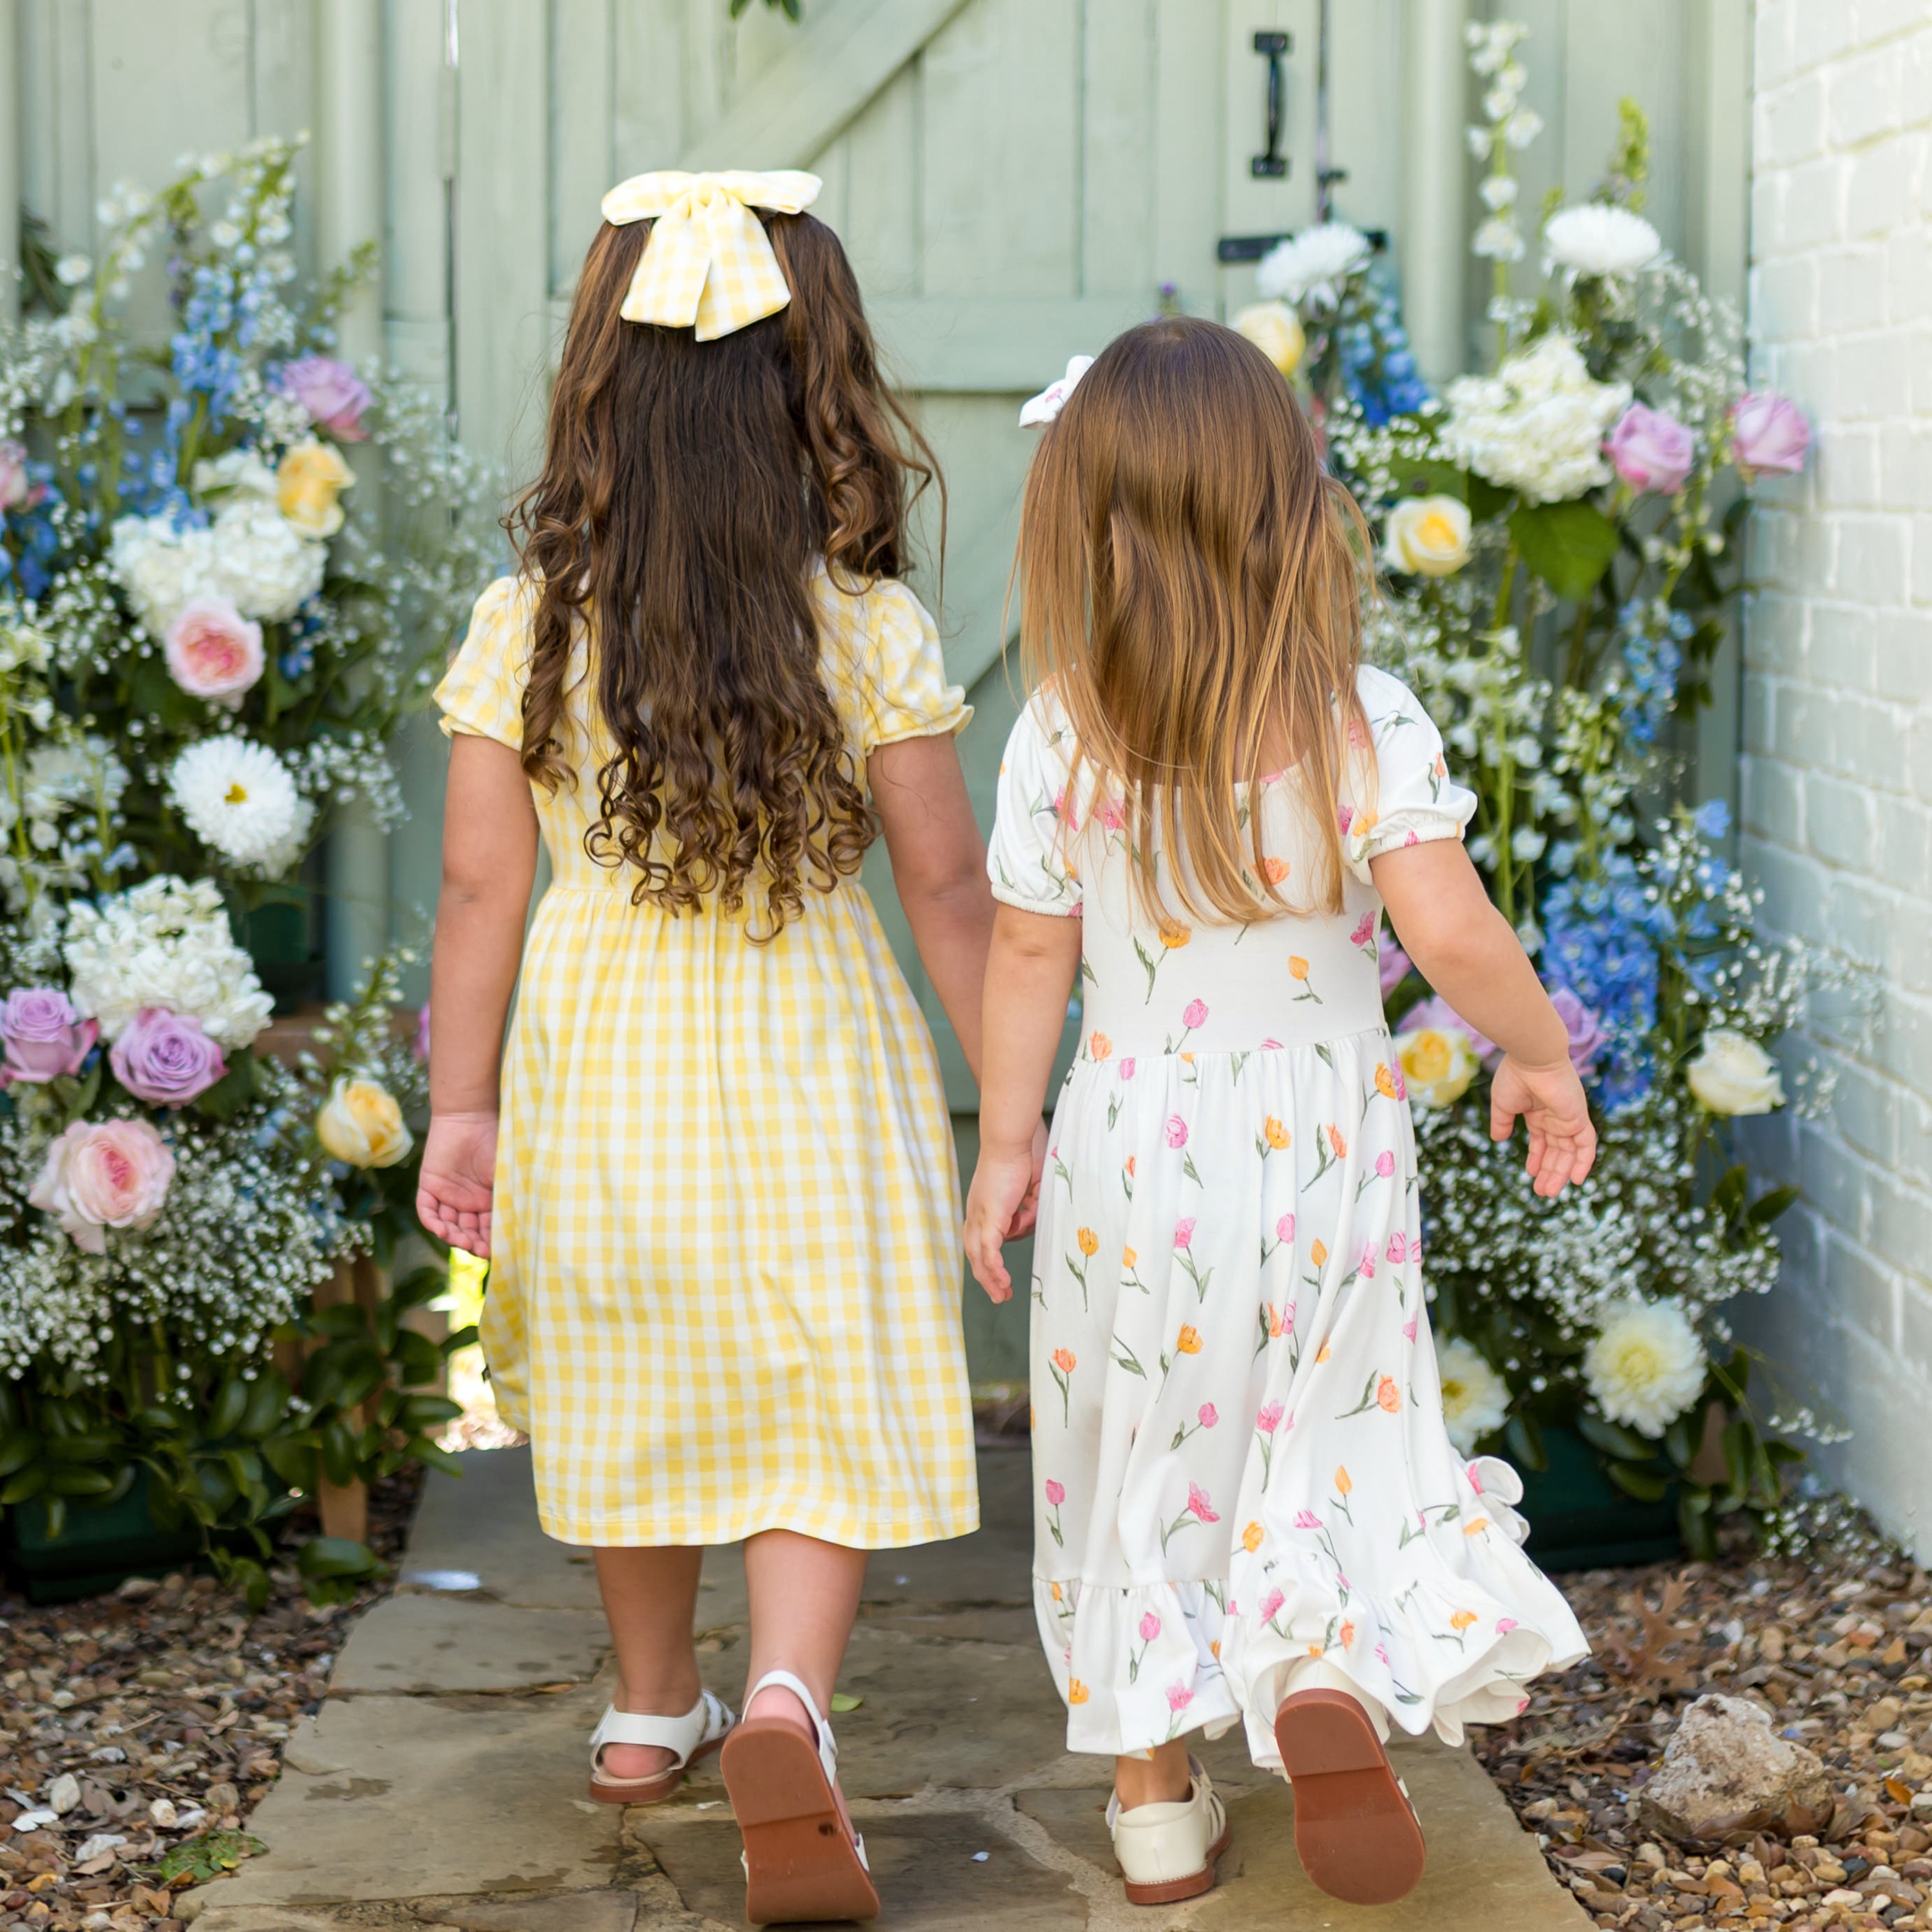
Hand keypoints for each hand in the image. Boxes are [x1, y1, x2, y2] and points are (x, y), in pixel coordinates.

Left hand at [417, 1111, 498, 1256]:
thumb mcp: (505, 1175)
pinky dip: (432, 1222)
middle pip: (467, 1230)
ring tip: (462, 1241)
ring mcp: (447, 1195)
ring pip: (447, 1224)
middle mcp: (467, 1201)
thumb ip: (507, 1199)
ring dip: (453, 1236)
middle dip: (472, 1242)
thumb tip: (518, 1229)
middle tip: (478, 1249)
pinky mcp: (429, 1186)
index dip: (490, 1241)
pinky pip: (427, 1211)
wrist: (470, 1117)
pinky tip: (442, 1230)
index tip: (496, 1251)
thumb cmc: (494, 1143)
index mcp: (487, 1200)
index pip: (487, 1227)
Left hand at [964, 1120, 1048, 1302]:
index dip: (1001, 1249)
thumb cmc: (1023, 1150)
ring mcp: (980, 1214)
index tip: (1012, 1260)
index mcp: (985, 1202)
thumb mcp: (1032, 1184)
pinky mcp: (988, 1216)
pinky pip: (988, 1250)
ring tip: (1002, 1296)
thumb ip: (1030, 1205)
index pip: (988, 1236)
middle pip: (975, 1250)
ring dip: (989, 1279)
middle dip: (987, 1275)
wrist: (1010, 1136)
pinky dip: (994, 1268)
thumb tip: (1029, 1219)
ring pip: (978, 1255)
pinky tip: (1003, 1282)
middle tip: (1001, 1292)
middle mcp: (976, 1211)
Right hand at [1489, 1056, 1596, 1196]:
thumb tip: (1498, 1139)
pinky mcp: (1579, 1119)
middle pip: (1557, 1151)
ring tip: (1549, 1192)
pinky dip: (1583, 1163)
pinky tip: (1576, 1180)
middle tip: (1541, 1192)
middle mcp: (1556, 1118)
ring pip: (1569, 1153)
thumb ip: (1502, 1123)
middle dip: (1549, 1172)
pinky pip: (1587, 1146)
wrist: (1532, 1059)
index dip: (1538, 1158)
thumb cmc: (1515, 1077)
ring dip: (1561, 1173)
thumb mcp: (1502, 1105)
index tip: (1531, 1173)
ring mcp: (1569, 1119)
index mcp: (1539, 1113)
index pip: (1542, 1141)